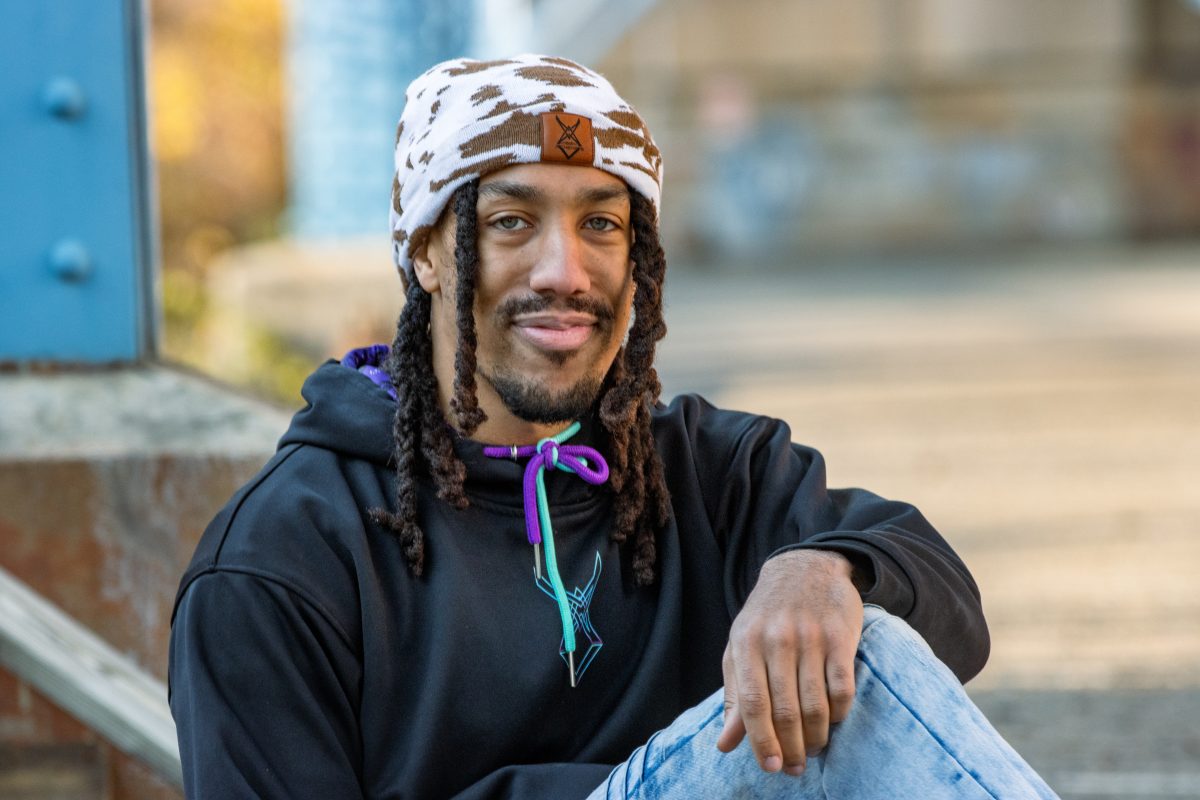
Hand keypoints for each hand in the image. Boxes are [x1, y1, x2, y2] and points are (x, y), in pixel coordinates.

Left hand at [716, 549, 863, 775]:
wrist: (804, 567)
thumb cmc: (766, 616)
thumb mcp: (741, 647)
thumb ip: (735, 695)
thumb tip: (725, 744)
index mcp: (747, 643)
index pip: (753, 703)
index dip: (761, 740)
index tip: (770, 767)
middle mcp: (777, 640)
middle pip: (785, 710)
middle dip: (791, 747)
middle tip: (794, 767)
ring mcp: (811, 637)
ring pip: (816, 704)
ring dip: (816, 737)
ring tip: (813, 749)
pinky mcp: (841, 637)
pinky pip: (843, 688)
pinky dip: (840, 714)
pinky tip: (834, 721)